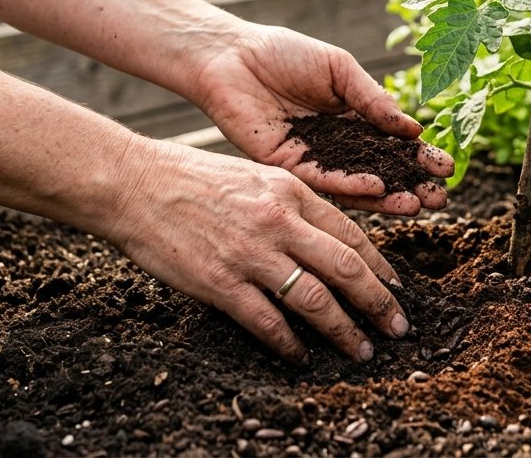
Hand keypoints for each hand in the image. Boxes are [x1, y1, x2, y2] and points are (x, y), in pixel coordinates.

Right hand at [104, 140, 409, 363]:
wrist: (132, 182)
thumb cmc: (186, 176)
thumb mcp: (251, 175)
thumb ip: (288, 202)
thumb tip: (321, 236)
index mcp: (290, 190)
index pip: (351, 232)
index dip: (381, 265)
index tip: (396, 287)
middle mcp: (279, 220)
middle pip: (348, 268)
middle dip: (379, 304)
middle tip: (398, 327)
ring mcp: (252, 253)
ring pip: (317, 300)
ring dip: (345, 331)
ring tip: (360, 350)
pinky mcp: (221, 282)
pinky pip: (268, 322)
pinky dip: (290, 344)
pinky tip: (299, 355)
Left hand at [195, 24, 452, 214]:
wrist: (231, 56)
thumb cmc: (283, 54)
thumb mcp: (339, 70)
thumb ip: (372, 100)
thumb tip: (412, 128)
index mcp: (351, 120)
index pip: (393, 145)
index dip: (419, 157)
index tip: (446, 168)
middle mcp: (335, 146)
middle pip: (380, 173)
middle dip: (411, 186)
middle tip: (440, 199)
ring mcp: (312, 159)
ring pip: (355, 186)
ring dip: (386, 197)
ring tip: (416, 204)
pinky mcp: (286, 167)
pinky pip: (323, 181)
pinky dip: (350, 187)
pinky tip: (376, 188)